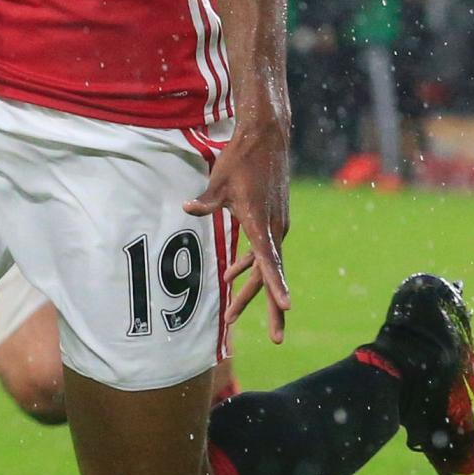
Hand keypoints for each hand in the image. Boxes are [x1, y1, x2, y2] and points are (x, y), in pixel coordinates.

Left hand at [184, 111, 291, 344]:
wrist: (267, 136)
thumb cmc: (242, 159)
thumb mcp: (220, 182)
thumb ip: (205, 202)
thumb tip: (187, 208)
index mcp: (260, 224)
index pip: (269, 262)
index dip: (276, 286)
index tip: (287, 307)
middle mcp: (274, 230)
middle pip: (271, 275)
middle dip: (270, 307)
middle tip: (276, 338)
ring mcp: (276, 225)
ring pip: (266, 265)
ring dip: (250, 288)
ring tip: (230, 313)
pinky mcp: (273, 220)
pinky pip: (263, 250)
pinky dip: (249, 264)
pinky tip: (231, 274)